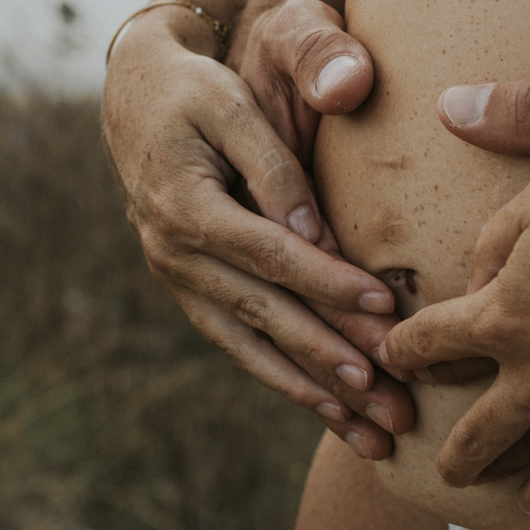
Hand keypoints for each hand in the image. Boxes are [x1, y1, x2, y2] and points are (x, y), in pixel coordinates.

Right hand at [103, 0, 409, 458]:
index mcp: (185, 206)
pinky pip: (244, 347)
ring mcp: (181, 281)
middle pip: (267, 317)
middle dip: (334, 364)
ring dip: (318, 395)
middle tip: (394, 403)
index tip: (386, 309)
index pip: (270, 255)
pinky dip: (290, 383)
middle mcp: (175, 255)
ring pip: (255, 348)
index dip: (328, 283)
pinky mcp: (195, 293)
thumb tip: (309, 227)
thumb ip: (273, 164)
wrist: (135, 94)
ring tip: (375, 438)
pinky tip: (336, 416)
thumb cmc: (198, 91)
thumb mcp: (232, 105)